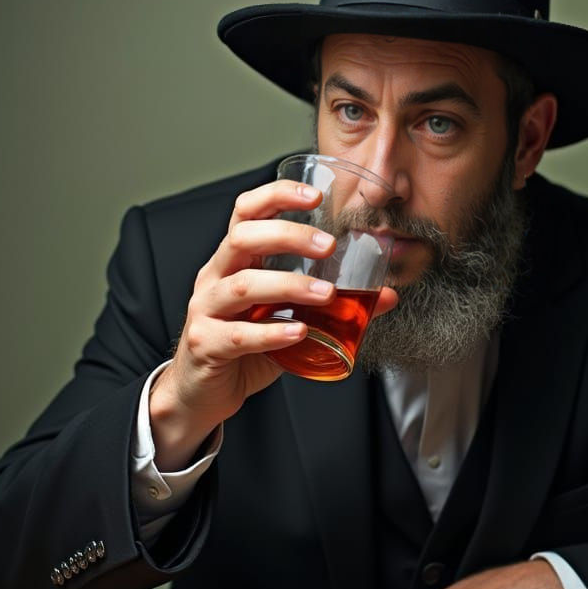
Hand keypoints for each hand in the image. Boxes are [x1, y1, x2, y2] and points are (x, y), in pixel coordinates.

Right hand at [150, 178, 396, 469]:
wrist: (202, 393)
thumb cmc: (244, 348)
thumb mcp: (289, 318)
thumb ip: (331, 305)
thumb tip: (385, 295)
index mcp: (234, 262)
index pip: (246, 212)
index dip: (277, 195)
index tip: (315, 195)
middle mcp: (215, 277)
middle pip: (243, 238)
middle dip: (288, 235)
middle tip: (328, 246)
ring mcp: (205, 310)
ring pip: (243, 286)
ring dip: (289, 285)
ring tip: (326, 293)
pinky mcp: (206, 344)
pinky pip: (238, 335)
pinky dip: (271, 332)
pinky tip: (299, 332)